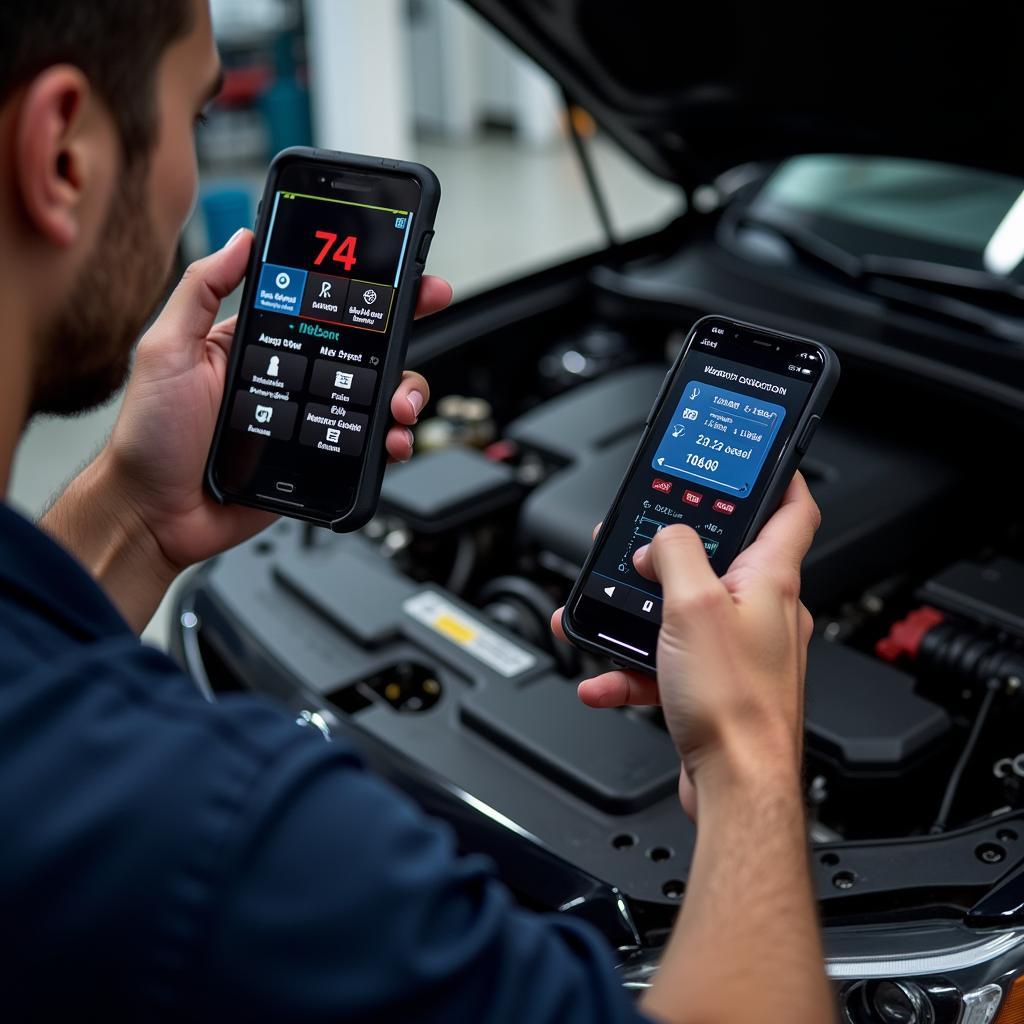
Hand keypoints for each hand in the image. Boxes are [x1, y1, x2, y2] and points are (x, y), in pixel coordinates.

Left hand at [104, 229, 452, 573]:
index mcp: (262, 344)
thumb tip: (241, 240)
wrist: (155, 513)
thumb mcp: (167, 349)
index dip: (362, 286)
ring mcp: (309, 420)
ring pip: (376, 396)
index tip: (397, 269)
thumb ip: (201, 290)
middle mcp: (292, 378)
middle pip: (364, 347)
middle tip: (427, 309)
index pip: (322, 305)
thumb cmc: (150, 435)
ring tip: (400, 403)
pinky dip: (390, 442)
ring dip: (403, 390)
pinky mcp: (319, 460)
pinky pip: (366, 446)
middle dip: (403, 327)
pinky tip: (391, 441)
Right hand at [552, 473, 818, 814]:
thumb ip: (676, 554)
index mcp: (770, 580)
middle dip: (668, 552)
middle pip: (718, 559)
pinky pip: (667, 661)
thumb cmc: (736, 705)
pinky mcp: (715, 685)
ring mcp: (739, 650)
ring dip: (637, 615)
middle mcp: (761, 611)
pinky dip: (633, 666)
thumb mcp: (693, 604)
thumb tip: (663, 537)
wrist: (737, 787)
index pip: (792, 509)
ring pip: (681, 613)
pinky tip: (605, 678)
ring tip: (602, 615)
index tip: (758, 461)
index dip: (779, 476)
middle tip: (639, 543)